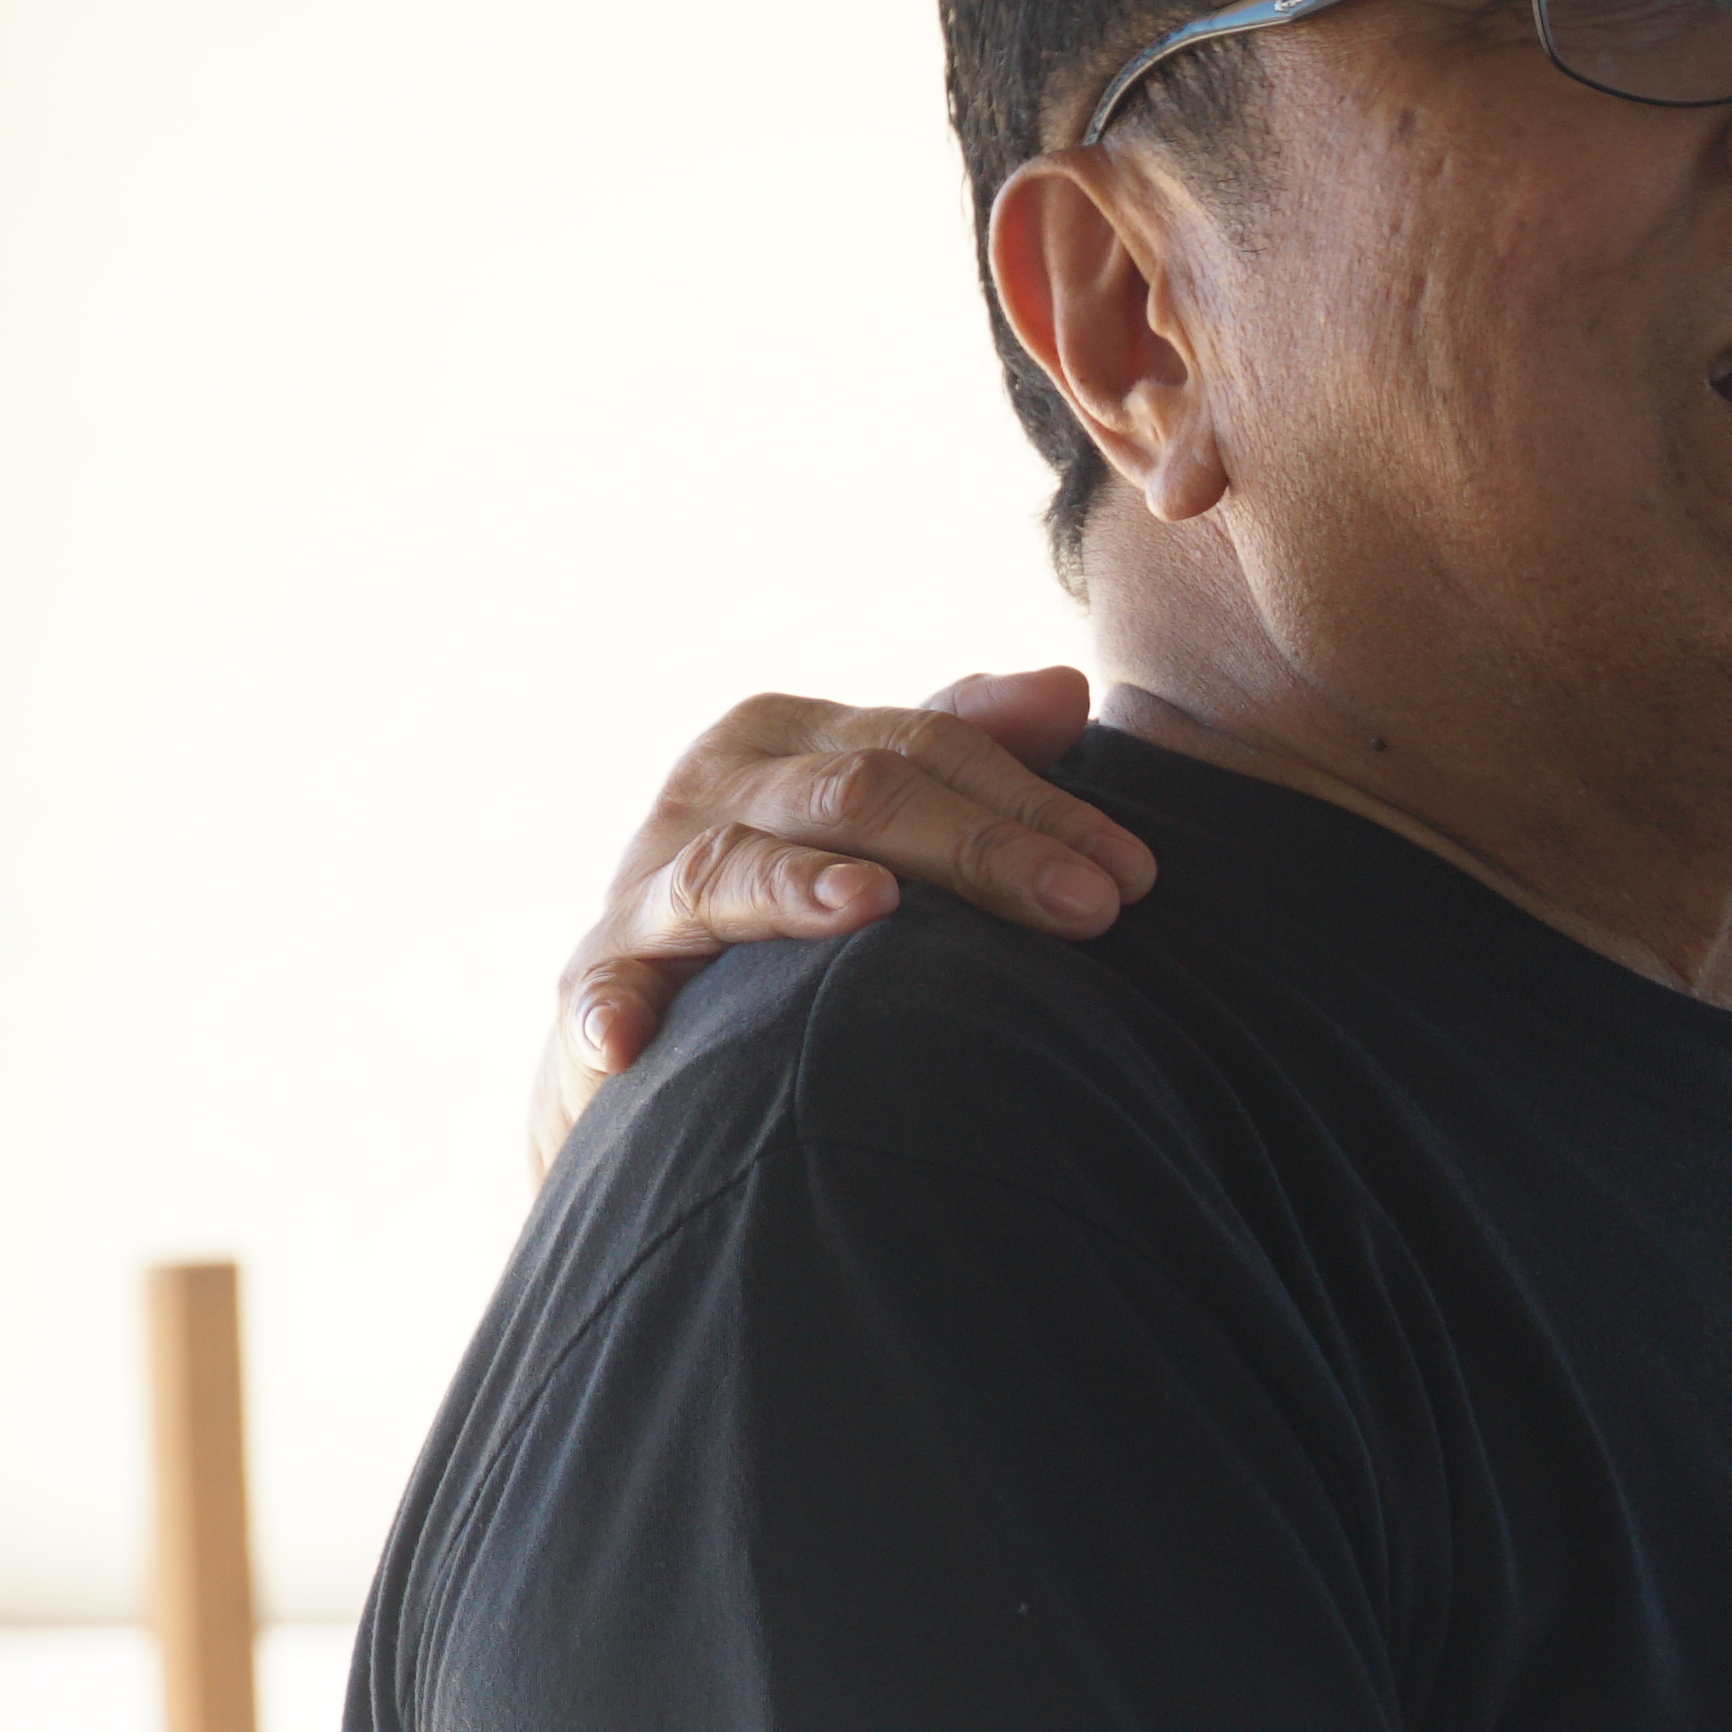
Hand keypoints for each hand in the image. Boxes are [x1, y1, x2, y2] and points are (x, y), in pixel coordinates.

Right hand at [532, 670, 1153, 1172]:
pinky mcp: (598, 976)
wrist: (664, 999)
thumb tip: (1069, 690)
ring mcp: (647, 881)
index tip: (1133, 875)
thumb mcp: (883, 806)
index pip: (933, 743)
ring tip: (875, 907)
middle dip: (981, 849)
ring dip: (798, 891)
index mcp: (792, 737)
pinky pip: (602, 989)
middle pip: (858, 796)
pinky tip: (634, 1040)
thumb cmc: (806, 887)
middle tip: (1088, 912)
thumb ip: (968, 742)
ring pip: (734, 869)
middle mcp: (713, 787)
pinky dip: (614, 1010)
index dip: (1038, 804)